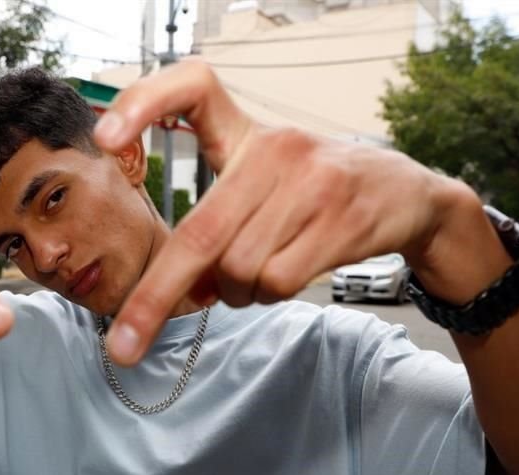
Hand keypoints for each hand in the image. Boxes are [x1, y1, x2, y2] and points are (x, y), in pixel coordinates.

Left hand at [94, 60, 498, 365]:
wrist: (413, 199)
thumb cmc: (321, 196)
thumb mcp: (266, 193)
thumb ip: (219, 229)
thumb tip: (183, 288)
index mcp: (248, 135)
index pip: (194, 87)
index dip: (144, 102)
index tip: (105, 139)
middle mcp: (275, 149)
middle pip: (199, 232)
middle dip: (155, 298)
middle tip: (124, 343)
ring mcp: (311, 181)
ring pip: (239, 268)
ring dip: (239, 293)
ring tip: (261, 276)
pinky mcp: (341, 217)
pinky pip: (278, 280)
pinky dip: (270, 295)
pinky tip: (287, 276)